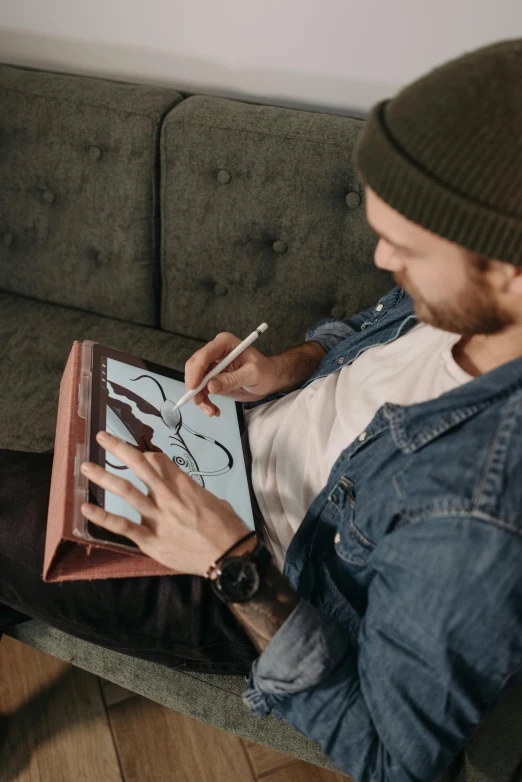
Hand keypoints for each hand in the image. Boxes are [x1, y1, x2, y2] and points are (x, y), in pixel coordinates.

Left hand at [80, 430, 250, 575]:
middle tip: (101, 437)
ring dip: (103, 477)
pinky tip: (86, 508)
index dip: (143, 452)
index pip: (157, 460)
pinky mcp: (150, 539)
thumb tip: (189, 494)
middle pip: (139, 465)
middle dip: (118, 448)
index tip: (132, 449)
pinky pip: (123, 526)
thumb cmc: (227, 528)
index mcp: (184, 484)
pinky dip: (102, 517)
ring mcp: (157, 517)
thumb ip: (195, 493)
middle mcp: (168, 496)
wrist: (230, 555)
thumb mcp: (214, 500)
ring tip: (86, 467)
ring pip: (126, 491)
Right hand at [184, 332, 282, 416]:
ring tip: (211, 410)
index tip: (194, 387)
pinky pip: (201, 390)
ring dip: (199, 397)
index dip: (196, 371)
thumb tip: (211, 386)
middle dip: (194, 386)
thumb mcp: (252, 374)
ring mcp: (212, 366)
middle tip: (199, 401)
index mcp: (225, 344)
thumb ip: (232, 380)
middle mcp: (215, 352)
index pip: (204, 355)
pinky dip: (204, 402)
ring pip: (195, 381)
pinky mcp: (212, 379)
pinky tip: (213, 410)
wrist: (269, 379)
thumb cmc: (265, 371)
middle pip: (194, 367)